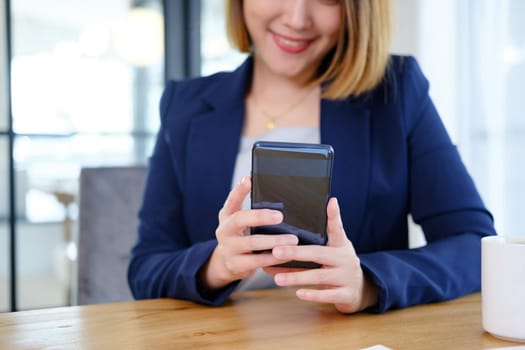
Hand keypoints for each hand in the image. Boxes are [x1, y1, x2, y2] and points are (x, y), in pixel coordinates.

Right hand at [199, 176, 298, 289]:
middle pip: (240, 219)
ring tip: (292, 239)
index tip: (250, 179)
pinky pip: (257, 262)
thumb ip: (253, 209)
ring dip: (274, 241)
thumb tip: (275, 192)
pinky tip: (287, 256)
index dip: (240, 189)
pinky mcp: (236, 265)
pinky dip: (274, 258)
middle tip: (280, 216)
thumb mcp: (241, 221)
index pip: (232, 199)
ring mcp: (228, 248)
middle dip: (261, 217)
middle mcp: (224, 230)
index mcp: (227, 215)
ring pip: (252, 243)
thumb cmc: (242, 236)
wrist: (227, 263)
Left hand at [264, 198, 378, 313]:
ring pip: (320, 277)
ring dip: (297, 277)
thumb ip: (308, 247)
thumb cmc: (337, 267)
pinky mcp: (347, 294)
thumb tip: (277, 243)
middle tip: (276, 251)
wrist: (360, 290)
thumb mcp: (330, 252)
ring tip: (278, 279)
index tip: (331, 202)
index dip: (334, 215)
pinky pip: (328, 295)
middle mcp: (346, 258)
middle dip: (296, 253)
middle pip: (319, 253)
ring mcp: (348, 277)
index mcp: (340, 245)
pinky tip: (298, 293)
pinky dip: (313, 295)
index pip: (337, 228)